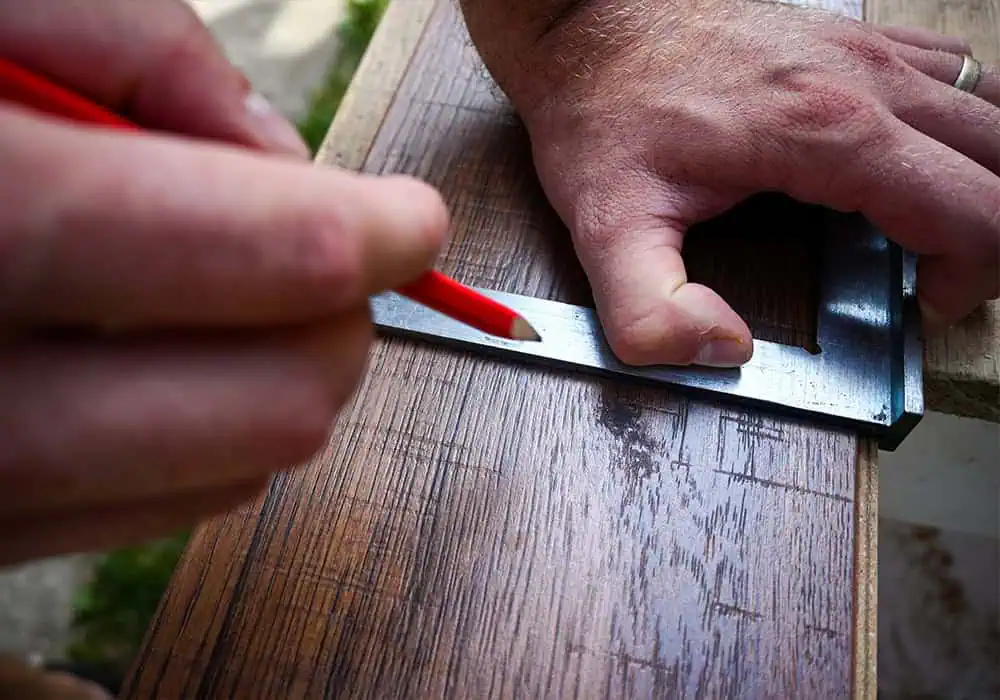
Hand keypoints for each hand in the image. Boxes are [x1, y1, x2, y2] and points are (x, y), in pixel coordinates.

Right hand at [0, 0, 447, 564]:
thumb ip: (142, 49)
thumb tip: (276, 156)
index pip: (253, 250)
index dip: (367, 234)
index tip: (408, 220)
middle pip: (271, 404)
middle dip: (334, 325)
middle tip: (331, 258)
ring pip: (230, 474)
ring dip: (274, 382)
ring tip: (230, 296)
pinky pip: (157, 513)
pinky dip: (203, 439)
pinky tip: (161, 362)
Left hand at [511, 0, 997, 365]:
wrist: (589, 23)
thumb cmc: (603, 111)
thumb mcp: (606, 228)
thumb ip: (651, 310)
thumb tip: (722, 347)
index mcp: (826, 133)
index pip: (974, 211)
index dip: (969, 275)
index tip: (921, 300)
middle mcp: (865, 80)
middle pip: (998, 162)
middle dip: (986, 236)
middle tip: (937, 274)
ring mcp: (864, 49)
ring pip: (988, 110)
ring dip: (982, 177)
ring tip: (937, 222)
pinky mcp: (849, 39)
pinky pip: (951, 71)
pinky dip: (959, 123)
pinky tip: (915, 156)